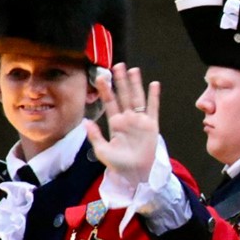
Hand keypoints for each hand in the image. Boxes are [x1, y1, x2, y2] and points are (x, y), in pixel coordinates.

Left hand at [86, 63, 159, 186]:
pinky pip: (153, 108)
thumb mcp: (102, 150)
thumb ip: (95, 135)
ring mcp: (140, 121)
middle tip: (118, 65)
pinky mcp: (151, 125)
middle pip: (124, 95)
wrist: (135, 174)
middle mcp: (128, 119)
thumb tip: (85, 121)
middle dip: (120, 81)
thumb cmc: (118, 164)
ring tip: (133, 70)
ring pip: (137, 98)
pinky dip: (153, 96)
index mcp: (115, 124)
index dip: (106, 90)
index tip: (101, 77)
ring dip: (135, 84)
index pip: (110, 102)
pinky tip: (153, 84)